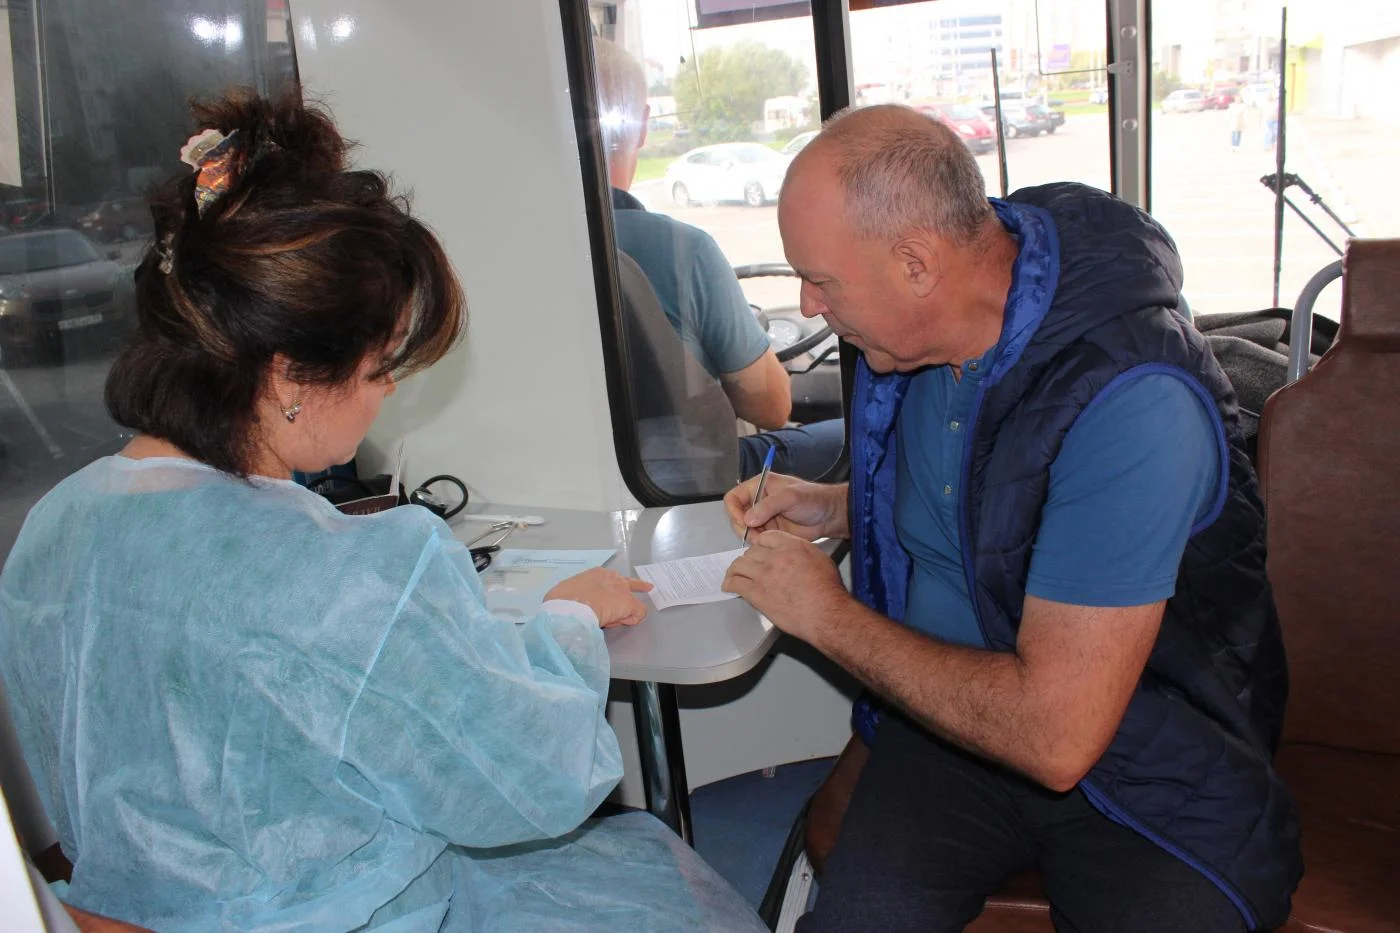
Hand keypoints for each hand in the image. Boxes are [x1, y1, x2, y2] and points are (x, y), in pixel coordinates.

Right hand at [546, 568, 653, 627]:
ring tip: (611, 621)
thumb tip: (577, 603)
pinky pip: (638, 613)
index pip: (609, 579)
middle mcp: (613, 578)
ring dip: (626, 611)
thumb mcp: (569, 592)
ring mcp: (622, 590)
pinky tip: (622, 623)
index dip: (610, 590)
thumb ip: (579, 595)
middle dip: (637, 586)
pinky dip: (632, 619)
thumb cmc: (563, 600)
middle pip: (627, 583)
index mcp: (597, 574)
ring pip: (632, 601)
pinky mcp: (629, 603)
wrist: (570, 607)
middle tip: (647, 587)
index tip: (610, 595)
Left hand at [722, 530, 851, 644]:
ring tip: (734, 574)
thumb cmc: (827, 591)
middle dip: (749, 558)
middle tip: (748, 566)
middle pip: (751, 551)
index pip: (766, 537)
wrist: (825, 613)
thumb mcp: (820, 559)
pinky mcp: (756, 593)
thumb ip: (802, 550)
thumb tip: (792, 551)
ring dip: (736, 569)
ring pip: (739, 565)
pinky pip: (735, 583)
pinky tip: (728, 585)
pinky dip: (729, 583)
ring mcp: (763, 575)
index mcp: (791, 546)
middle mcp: (775, 557)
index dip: (760, 544)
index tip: (758, 550)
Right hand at [724, 474, 848, 541]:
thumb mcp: (791, 497)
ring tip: (764, 539)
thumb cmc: (814, 499)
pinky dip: (758, 542)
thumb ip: (768, 506)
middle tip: (754, 535)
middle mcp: (758, 501)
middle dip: (742, 527)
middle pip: (736, 515)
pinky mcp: (769, 530)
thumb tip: (748, 519)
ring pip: (744, 529)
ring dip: (751, 536)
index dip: (734, 511)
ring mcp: (763, 516)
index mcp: (759, 486)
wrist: (829, 516)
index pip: (734, 497)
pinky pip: (755, 538)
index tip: (743, 522)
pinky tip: (769, 542)